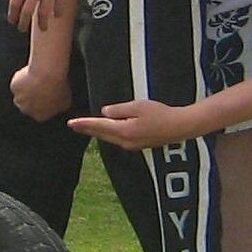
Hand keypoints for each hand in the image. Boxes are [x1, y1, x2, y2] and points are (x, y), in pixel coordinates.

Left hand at [7, 0, 82, 30]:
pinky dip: (58, 12)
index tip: (12, 21)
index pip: (14, 2)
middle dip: (23, 23)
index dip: (12, 14)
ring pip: (44, 12)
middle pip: (27, 10)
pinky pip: (59, 5)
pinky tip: (57, 15)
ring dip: (42, 23)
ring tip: (42, 28)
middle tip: (22, 29)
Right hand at [9, 62, 70, 120]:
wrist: (47, 74)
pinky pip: (17, 83)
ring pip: (20, 95)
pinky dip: (22, 79)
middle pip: (27, 105)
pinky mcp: (14, 87)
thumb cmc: (58, 87)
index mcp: (39, 116)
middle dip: (32, 98)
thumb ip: (58, 108)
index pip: (39, 113)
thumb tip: (58, 108)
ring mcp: (19, 98)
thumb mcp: (66, 102)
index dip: (43, 103)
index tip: (47, 95)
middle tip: (41, 87)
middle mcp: (26, 110)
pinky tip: (30, 74)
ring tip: (36, 79)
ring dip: (26, 89)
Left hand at [67, 98, 189, 150]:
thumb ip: (119, 110)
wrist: (180, 127)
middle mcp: (125, 141)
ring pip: (109, 138)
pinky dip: (107, 134)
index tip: (71, 122)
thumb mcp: (138, 106)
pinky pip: (117, 139)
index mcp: (124, 131)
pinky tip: (105, 131)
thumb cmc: (160, 113)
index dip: (84, 123)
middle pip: (101, 134)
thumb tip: (105, 112)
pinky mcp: (139, 144)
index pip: (99, 126)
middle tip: (72, 125)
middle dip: (86, 129)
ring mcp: (132, 145)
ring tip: (85, 128)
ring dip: (96, 132)